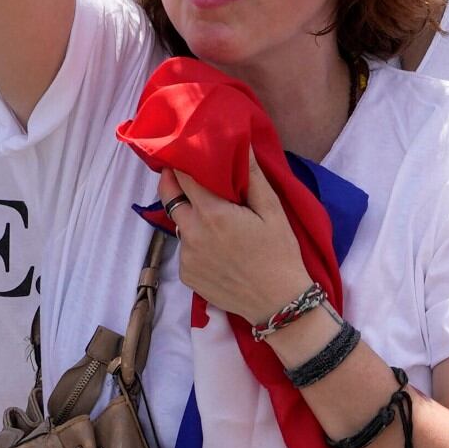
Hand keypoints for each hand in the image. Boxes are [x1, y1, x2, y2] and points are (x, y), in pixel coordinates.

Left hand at [164, 159, 318, 326]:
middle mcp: (192, 234)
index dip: (183, 162)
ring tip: (213, 218)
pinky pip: (184, 250)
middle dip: (174, 183)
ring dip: (189, 216)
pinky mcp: (187, 276)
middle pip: (169, 198)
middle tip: (187, 175)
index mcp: (212, 214)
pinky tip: (217, 248)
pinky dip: (195, 243)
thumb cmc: (280, 253)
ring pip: (178, 225)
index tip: (186, 153)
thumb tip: (241, 144)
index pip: (183, 177)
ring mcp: (186, 257)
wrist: (278, 303)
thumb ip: (253, 176)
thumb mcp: (273, 210)